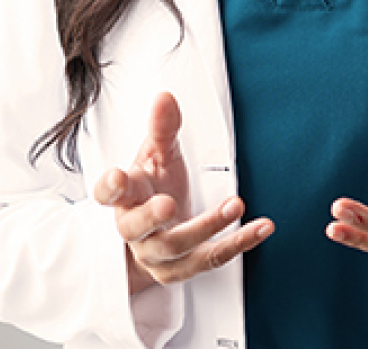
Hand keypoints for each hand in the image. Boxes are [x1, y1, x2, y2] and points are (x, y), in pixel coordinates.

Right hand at [95, 91, 271, 293]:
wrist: (155, 234)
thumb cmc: (153, 190)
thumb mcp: (157, 156)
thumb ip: (162, 129)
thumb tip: (166, 98)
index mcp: (124, 198)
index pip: (107, 193)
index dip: (109, 187)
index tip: (117, 176)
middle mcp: (134, 229)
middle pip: (136, 228)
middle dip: (151, 217)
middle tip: (168, 203)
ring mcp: (156, 254)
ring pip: (178, 247)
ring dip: (208, 226)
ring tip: (234, 205)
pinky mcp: (181, 270)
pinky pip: (211, 260)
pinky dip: (238, 243)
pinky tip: (259, 228)